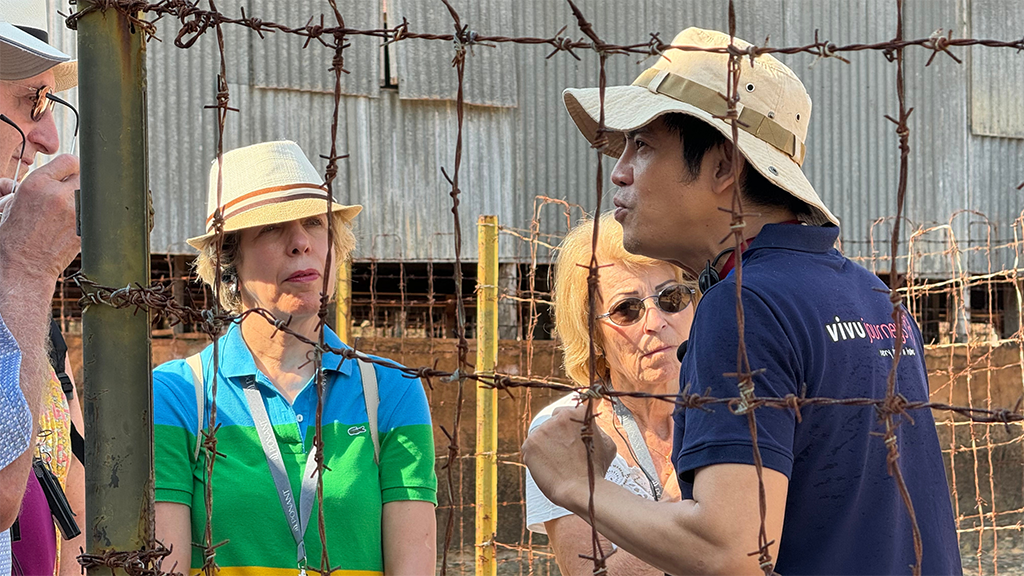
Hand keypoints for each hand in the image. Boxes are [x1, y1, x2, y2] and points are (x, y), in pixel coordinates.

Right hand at [0, 155, 79, 285]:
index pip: (68, 160)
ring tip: (72, 209)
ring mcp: (75, 212)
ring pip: (91, 194)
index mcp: (36, 184)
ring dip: (84, 198)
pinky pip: (94, 213)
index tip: (69, 174)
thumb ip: (29, 186)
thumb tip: (35, 177)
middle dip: (79, 182)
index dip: (69, 167)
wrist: (24, 265)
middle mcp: (57, 195)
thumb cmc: (15, 236)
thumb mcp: (12, 204)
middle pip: (85, 175)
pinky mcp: (85, 227)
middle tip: (71, 192)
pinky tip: (75, 222)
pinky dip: (88, 215)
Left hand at [522, 403, 616, 511]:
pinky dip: (535, 457)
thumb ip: (596, 430)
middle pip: (551, 424)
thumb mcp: (607, 444)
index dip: (566, 429)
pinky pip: (530, 448)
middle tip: (562, 453)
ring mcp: (543, 430)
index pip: (566, 414)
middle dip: (555, 436)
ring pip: (540, 436)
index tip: (567, 439)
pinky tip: (547, 466)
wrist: (581, 489)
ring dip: (545, 446)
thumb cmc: (595, 471)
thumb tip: (591, 427)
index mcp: (579, 414)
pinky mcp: (530, 444)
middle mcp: (560, 418)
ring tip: (556, 463)